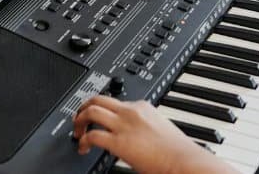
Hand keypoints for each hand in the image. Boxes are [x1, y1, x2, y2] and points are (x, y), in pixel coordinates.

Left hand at [73, 96, 232, 173]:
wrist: (182, 159)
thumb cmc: (176, 149)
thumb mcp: (160, 127)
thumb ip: (146, 125)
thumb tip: (140, 134)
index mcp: (142, 106)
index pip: (116, 100)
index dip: (103, 109)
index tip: (98, 117)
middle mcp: (130, 112)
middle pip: (98, 98)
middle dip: (84, 107)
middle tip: (79, 118)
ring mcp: (123, 125)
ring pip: (91, 111)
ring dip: (78, 121)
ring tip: (77, 132)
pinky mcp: (118, 142)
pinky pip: (92, 135)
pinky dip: (83, 141)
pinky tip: (83, 148)